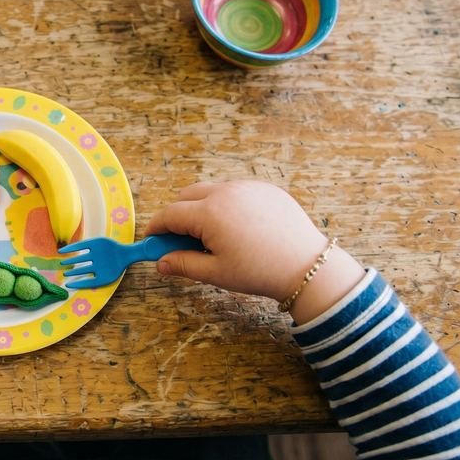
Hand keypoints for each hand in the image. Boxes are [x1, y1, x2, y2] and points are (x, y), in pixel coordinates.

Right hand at [145, 181, 364, 322]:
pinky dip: (227, 205)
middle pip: (187, 196)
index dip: (157, 228)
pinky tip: (238, 230)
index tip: (152, 240)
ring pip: (212, 191)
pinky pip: (236, 191)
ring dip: (202, 208)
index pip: (170, 214)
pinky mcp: (265, 189)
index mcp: (209, 212)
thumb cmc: (260, 271)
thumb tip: (160, 263)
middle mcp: (226, 192)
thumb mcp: (216, 272)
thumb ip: (183, 264)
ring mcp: (247, 187)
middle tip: (181, 240)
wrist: (306, 266)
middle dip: (178, 215)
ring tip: (213, 237)